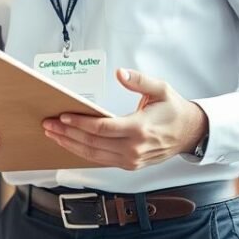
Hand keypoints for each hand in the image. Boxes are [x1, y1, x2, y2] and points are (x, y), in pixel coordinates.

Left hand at [42, 68, 208, 170]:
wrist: (190, 133)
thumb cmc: (174, 111)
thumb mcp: (161, 89)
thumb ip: (139, 80)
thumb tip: (120, 73)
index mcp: (140, 129)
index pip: (103, 128)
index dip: (81, 123)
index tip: (63, 116)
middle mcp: (134, 149)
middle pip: (93, 143)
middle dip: (67, 134)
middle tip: (49, 124)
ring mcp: (131, 160)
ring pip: (93, 155)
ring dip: (70, 144)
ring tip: (52, 133)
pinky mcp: (128, 165)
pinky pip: (100, 160)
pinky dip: (82, 152)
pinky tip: (69, 143)